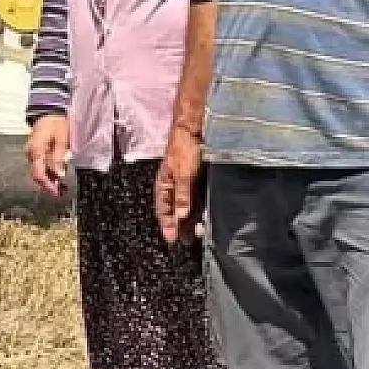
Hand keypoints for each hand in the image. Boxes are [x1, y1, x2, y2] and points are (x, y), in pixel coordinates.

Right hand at [25, 115, 70, 198]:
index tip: (56, 191)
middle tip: (61, 192)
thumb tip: (58, 174)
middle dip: (49, 185)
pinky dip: (49, 173)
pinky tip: (58, 179)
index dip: (47, 185)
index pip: (38, 173)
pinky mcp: (36, 153)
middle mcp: (30, 153)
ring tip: (63, 188)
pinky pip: (40, 166)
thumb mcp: (62, 139)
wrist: (51, 113)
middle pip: (37, 174)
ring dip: (50, 181)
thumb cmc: (57, 124)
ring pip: (39, 172)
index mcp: (35, 149)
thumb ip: (58, 157)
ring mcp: (32, 153)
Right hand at [155, 126, 203, 245]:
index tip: (172, 239)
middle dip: (179, 224)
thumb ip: (182, 194)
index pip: (162, 209)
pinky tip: (206, 215)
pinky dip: (199, 207)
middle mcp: (173, 184)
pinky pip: (196, 196)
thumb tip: (179, 216)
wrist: (194, 127)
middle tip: (186, 241)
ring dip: (190, 218)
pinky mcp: (196, 176)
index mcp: (164, 183)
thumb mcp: (183, 173)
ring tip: (198, 233)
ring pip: (186, 204)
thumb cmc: (184, 148)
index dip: (166, 224)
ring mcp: (185, 180)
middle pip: (174, 209)